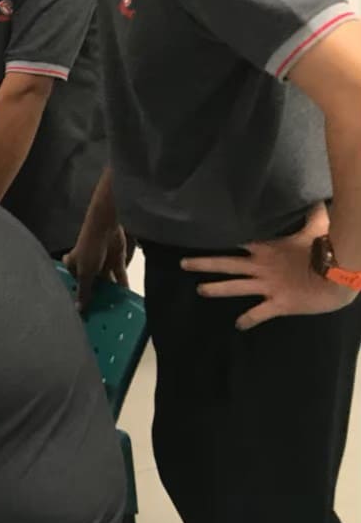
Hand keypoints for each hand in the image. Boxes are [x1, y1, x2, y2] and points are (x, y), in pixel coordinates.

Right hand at [64, 220, 127, 311]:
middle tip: (102, 317)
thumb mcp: (85, 272)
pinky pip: (120, 278)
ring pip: (107, 283)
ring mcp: (102, 264)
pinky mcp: (116, 262)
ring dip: (112, 294)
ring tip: (116, 312)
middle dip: (97, 298)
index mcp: (73, 267)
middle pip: (92, 286)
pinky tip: (126, 300)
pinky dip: (123, 287)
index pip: (75, 285)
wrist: (105, 226)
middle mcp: (87, 266)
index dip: (79, 298)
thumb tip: (79, 308)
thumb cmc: (88, 246)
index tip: (83, 314)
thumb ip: (84, 291)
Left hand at [182, 207, 356, 330]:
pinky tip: (238, 325)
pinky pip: (258, 313)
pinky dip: (247, 320)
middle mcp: (261, 266)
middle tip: (182, 263)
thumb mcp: (317, 228)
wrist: (341, 275)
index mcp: (267, 248)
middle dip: (203, 263)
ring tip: (199, 290)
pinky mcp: (278, 303)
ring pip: (235, 287)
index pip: (236, 239)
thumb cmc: (328, 251)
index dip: (218, 237)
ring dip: (215, 289)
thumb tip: (316, 197)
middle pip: (226, 263)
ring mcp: (268, 286)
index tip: (199, 233)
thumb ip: (312, 214)